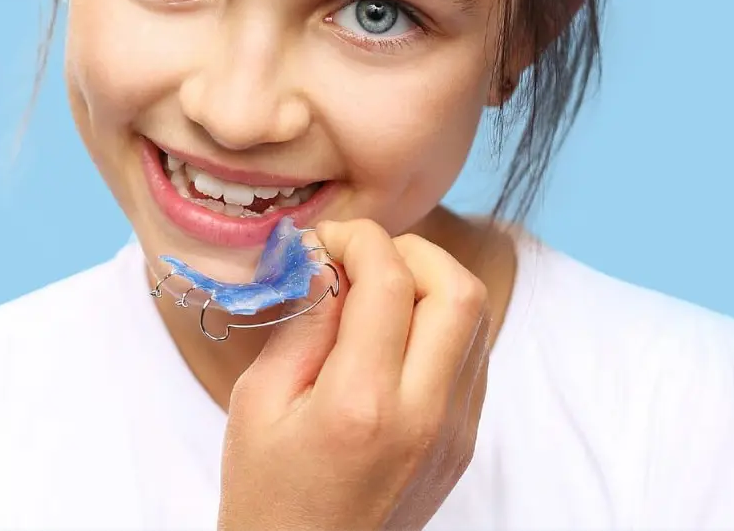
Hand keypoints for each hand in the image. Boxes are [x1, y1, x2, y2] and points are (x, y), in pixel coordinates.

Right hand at [217, 218, 491, 530]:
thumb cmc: (266, 493)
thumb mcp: (257, 401)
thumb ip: (302, 322)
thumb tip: (329, 259)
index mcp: (362, 405)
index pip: (390, 282)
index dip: (359, 239)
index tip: (327, 241)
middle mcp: (425, 417)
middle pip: (458, 290)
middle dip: (411, 251)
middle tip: (362, 258)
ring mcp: (455, 433)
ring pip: (476, 319)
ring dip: (430, 285)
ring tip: (375, 293)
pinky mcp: (464, 443)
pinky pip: (471, 357)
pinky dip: (439, 325)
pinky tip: (392, 337)